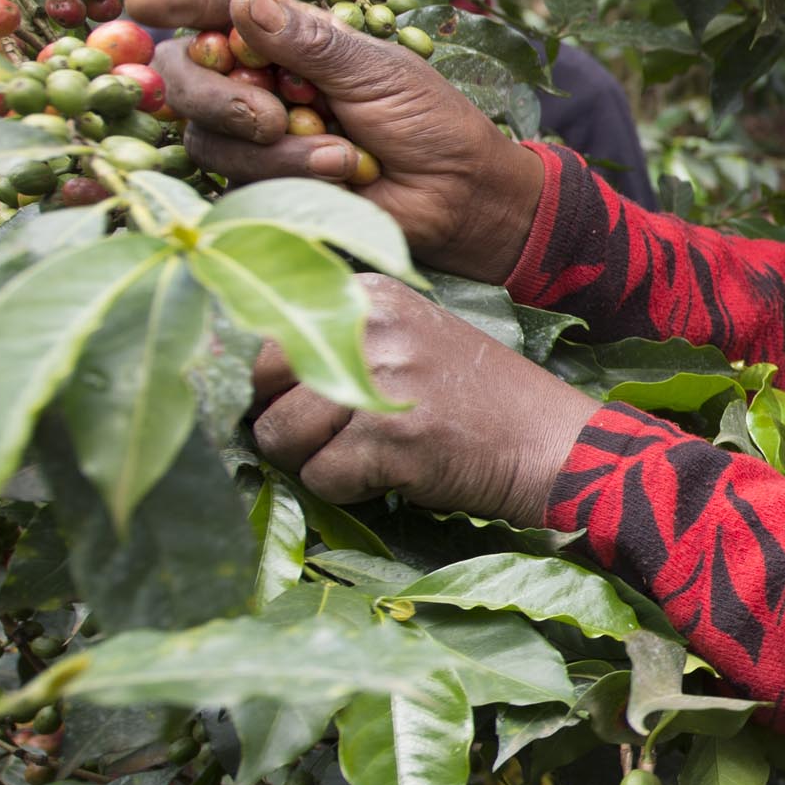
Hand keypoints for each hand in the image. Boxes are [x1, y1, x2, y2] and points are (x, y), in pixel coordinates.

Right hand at [125, 0, 545, 281]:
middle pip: (186, 73)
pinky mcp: (263, 184)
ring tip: (343, 154)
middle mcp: (261, 82)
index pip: (221, 8)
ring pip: (207, 133)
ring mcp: (257, 135)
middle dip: (215, 95)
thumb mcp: (378, 70)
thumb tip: (242, 0)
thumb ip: (310, 41)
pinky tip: (341, 174)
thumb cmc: (431, 123)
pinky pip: (235, 177)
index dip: (179, 1)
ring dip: (274, 148)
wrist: (461, 198)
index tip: (144, 0)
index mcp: (291, 39)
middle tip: (271, 116)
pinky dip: (288, 175)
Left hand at [250, 276, 602, 527]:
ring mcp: (380, 379)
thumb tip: (231, 374)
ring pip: (279, 436)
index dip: (271, 382)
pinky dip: (349, 490)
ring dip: (317, 460)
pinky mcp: (389, 436)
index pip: (261, 332)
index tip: (308, 401)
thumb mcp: (407, 341)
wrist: (553, 444)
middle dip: (287, 421)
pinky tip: (398, 472)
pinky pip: (320, 478)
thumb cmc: (475, 401)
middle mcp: (370, 324)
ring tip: (375, 453)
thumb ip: (335, 342)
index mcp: (368, 293)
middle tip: (343, 434)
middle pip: (260, 385)